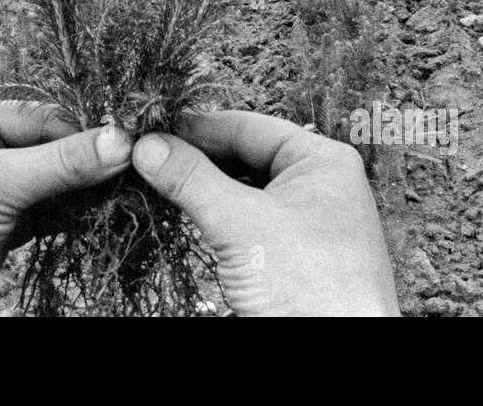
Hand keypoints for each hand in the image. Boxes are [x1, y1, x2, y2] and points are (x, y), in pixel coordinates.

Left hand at [0, 101, 132, 315]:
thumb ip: (60, 161)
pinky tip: (96, 220)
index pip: (39, 114)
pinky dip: (68, 218)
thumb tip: (121, 140)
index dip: (82, 129)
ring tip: (123, 196)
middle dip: (85, 161)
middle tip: (134, 170)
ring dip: (81, 192)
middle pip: (46, 147)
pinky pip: (43, 215)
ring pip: (48, 184)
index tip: (128, 142)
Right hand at [131, 110, 399, 315]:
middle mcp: (319, 183)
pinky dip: (217, 217)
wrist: (335, 356)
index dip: (195, 128)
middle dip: (197, 159)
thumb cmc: (309, 285)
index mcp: (321, 160)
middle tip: (147, 159)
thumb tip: (148, 146)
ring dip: (203, 189)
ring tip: (159, 185)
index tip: (150, 130)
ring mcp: (307, 220)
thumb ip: (191, 179)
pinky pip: (248, 220)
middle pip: (244, 156)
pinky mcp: (294, 253)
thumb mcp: (240, 222)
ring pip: (243, 189)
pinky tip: (188, 217)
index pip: (247, 126)